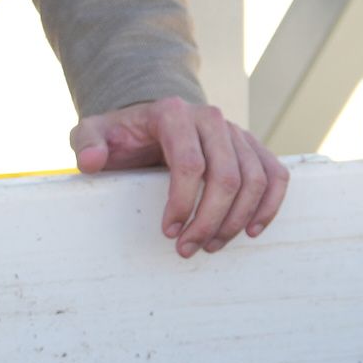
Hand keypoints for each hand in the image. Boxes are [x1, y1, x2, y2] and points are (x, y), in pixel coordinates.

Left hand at [70, 97, 288, 259]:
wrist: (148, 123)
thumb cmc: (121, 135)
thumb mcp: (93, 133)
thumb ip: (87, 143)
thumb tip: (92, 162)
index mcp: (173, 114)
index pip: (190, 164)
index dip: (182, 204)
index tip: (168, 231)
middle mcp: (211, 119)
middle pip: (226, 177)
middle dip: (209, 220)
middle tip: (188, 248)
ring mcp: (235, 132)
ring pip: (253, 180)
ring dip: (236, 221)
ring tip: (210, 245)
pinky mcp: (250, 147)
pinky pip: (275, 174)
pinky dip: (269, 205)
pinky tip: (251, 230)